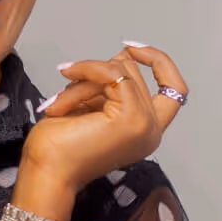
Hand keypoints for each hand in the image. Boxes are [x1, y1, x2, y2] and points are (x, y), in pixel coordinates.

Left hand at [18, 43, 187, 195]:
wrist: (46, 172)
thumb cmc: (59, 147)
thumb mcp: (91, 106)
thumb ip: (111, 85)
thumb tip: (122, 56)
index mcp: (144, 130)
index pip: (174, 89)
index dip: (159, 62)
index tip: (131, 47)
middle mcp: (152, 130)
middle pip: (132, 72)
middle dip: (94, 75)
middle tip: (65, 95)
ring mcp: (145, 125)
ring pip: (119, 71)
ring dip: (83, 80)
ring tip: (61, 104)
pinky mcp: (132, 118)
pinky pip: (114, 74)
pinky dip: (87, 71)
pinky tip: (66, 85)